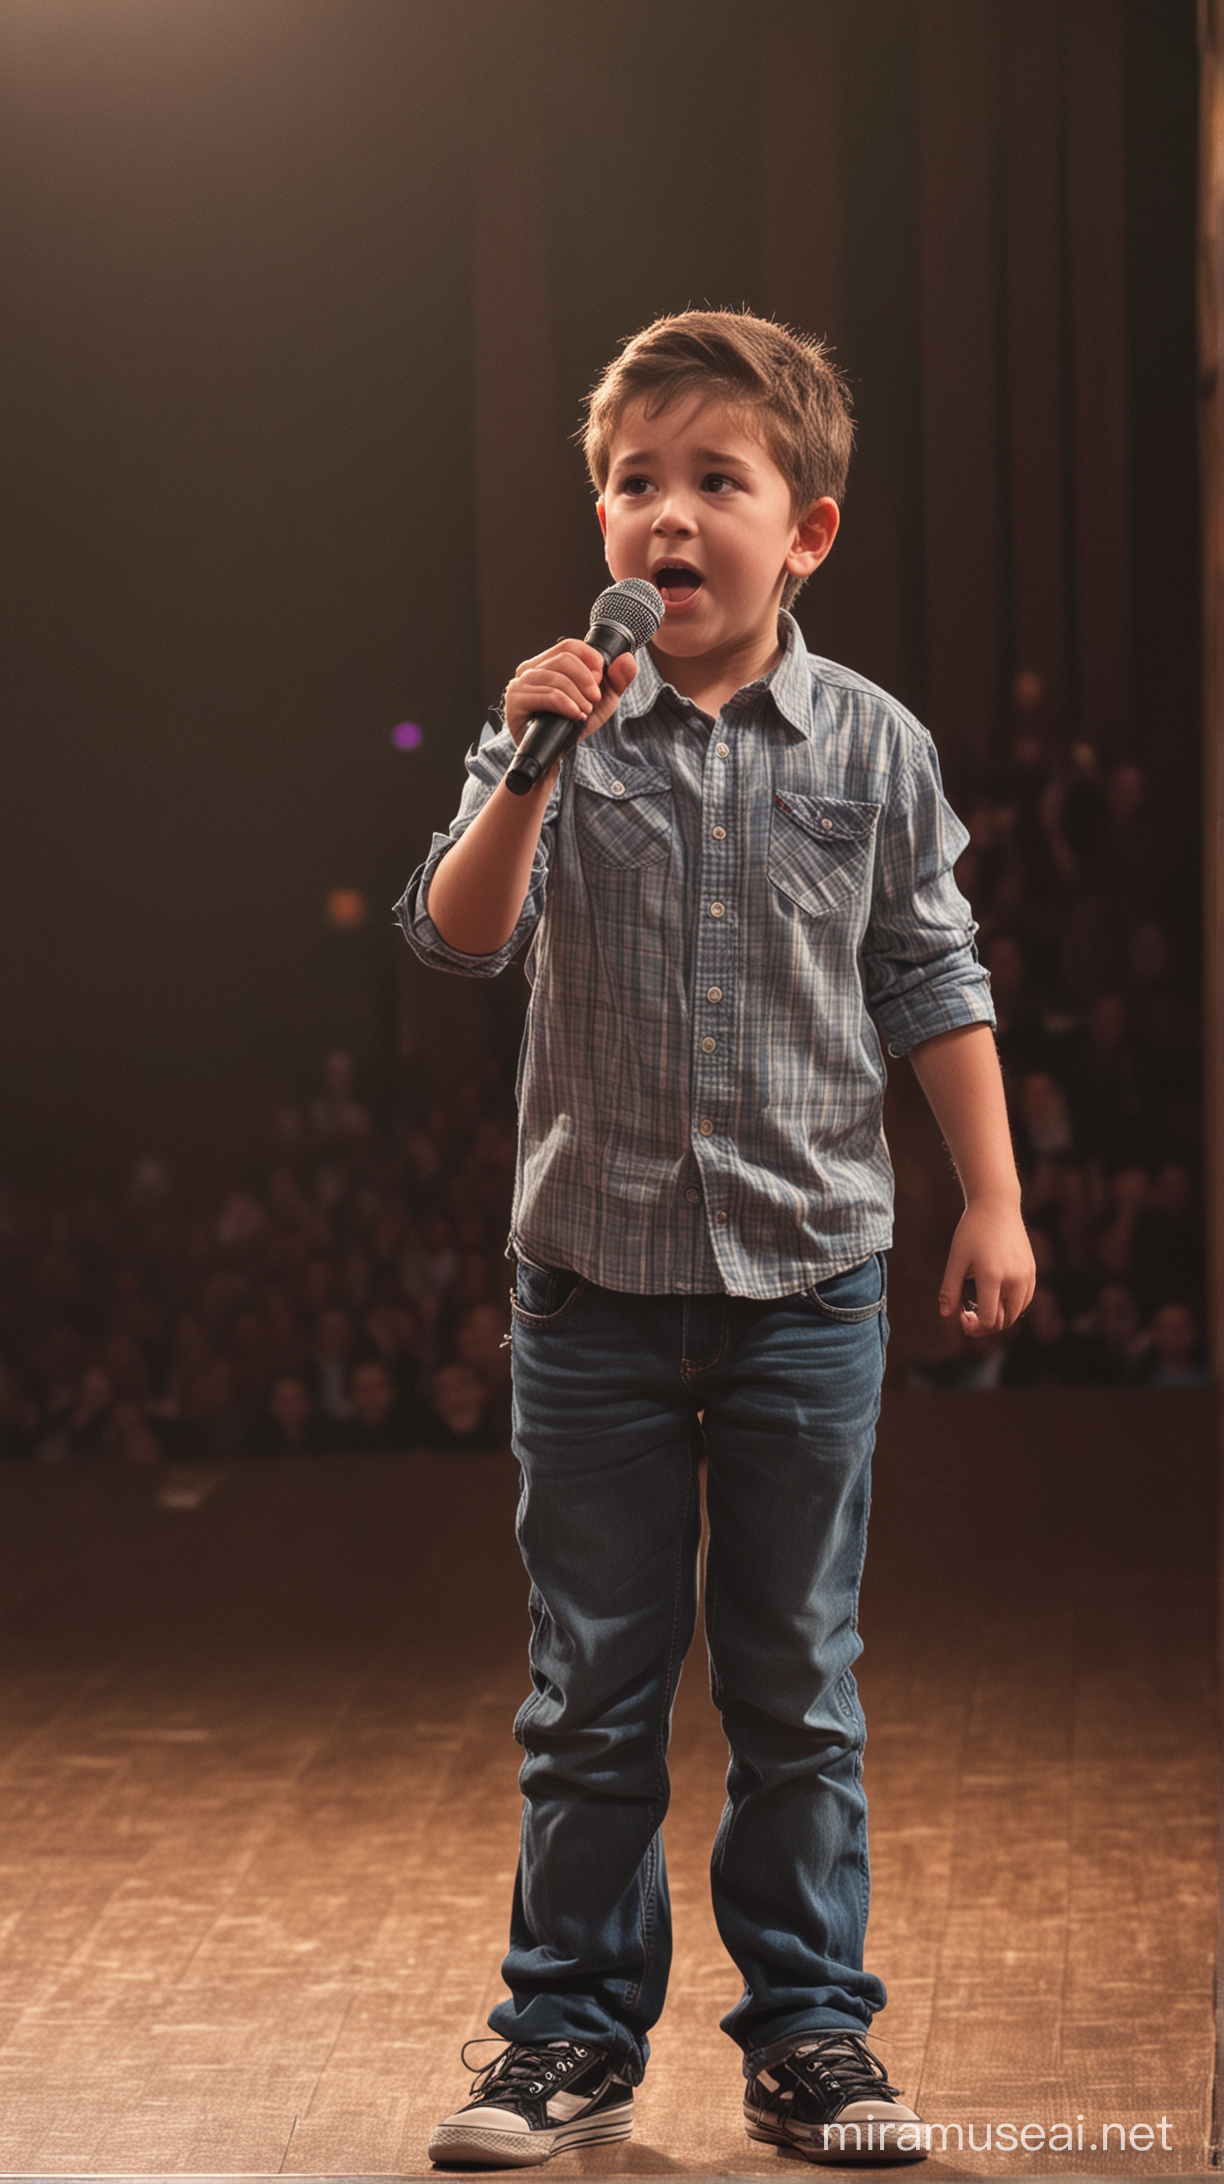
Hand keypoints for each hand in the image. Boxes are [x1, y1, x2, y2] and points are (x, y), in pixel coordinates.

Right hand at [504, 640, 636, 766]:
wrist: (554, 756)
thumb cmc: (573, 724)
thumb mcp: (602, 700)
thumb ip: (619, 679)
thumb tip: (626, 658)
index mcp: (547, 663)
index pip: (570, 646)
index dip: (590, 660)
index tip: (600, 681)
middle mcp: (530, 669)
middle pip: (564, 658)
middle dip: (587, 680)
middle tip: (594, 700)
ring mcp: (520, 683)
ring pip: (556, 677)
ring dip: (578, 696)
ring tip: (584, 712)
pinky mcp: (516, 701)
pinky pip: (547, 695)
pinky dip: (567, 704)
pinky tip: (575, 715)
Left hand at [938, 1196, 1035, 1336]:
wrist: (997, 1205)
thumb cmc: (972, 1231)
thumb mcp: (956, 1259)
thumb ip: (950, 1289)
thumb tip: (945, 1314)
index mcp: (992, 1277)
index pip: (989, 1320)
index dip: (974, 1327)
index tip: (962, 1315)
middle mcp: (1014, 1280)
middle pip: (1004, 1322)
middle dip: (985, 1326)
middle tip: (968, 1315)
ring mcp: (1026, 1276)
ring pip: (1016, 1313)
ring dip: (999, 1318)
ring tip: (981, 1307)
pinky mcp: (1032, 1271)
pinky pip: (1025, 1300)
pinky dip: (1011, 1307)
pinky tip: (996, 1298)